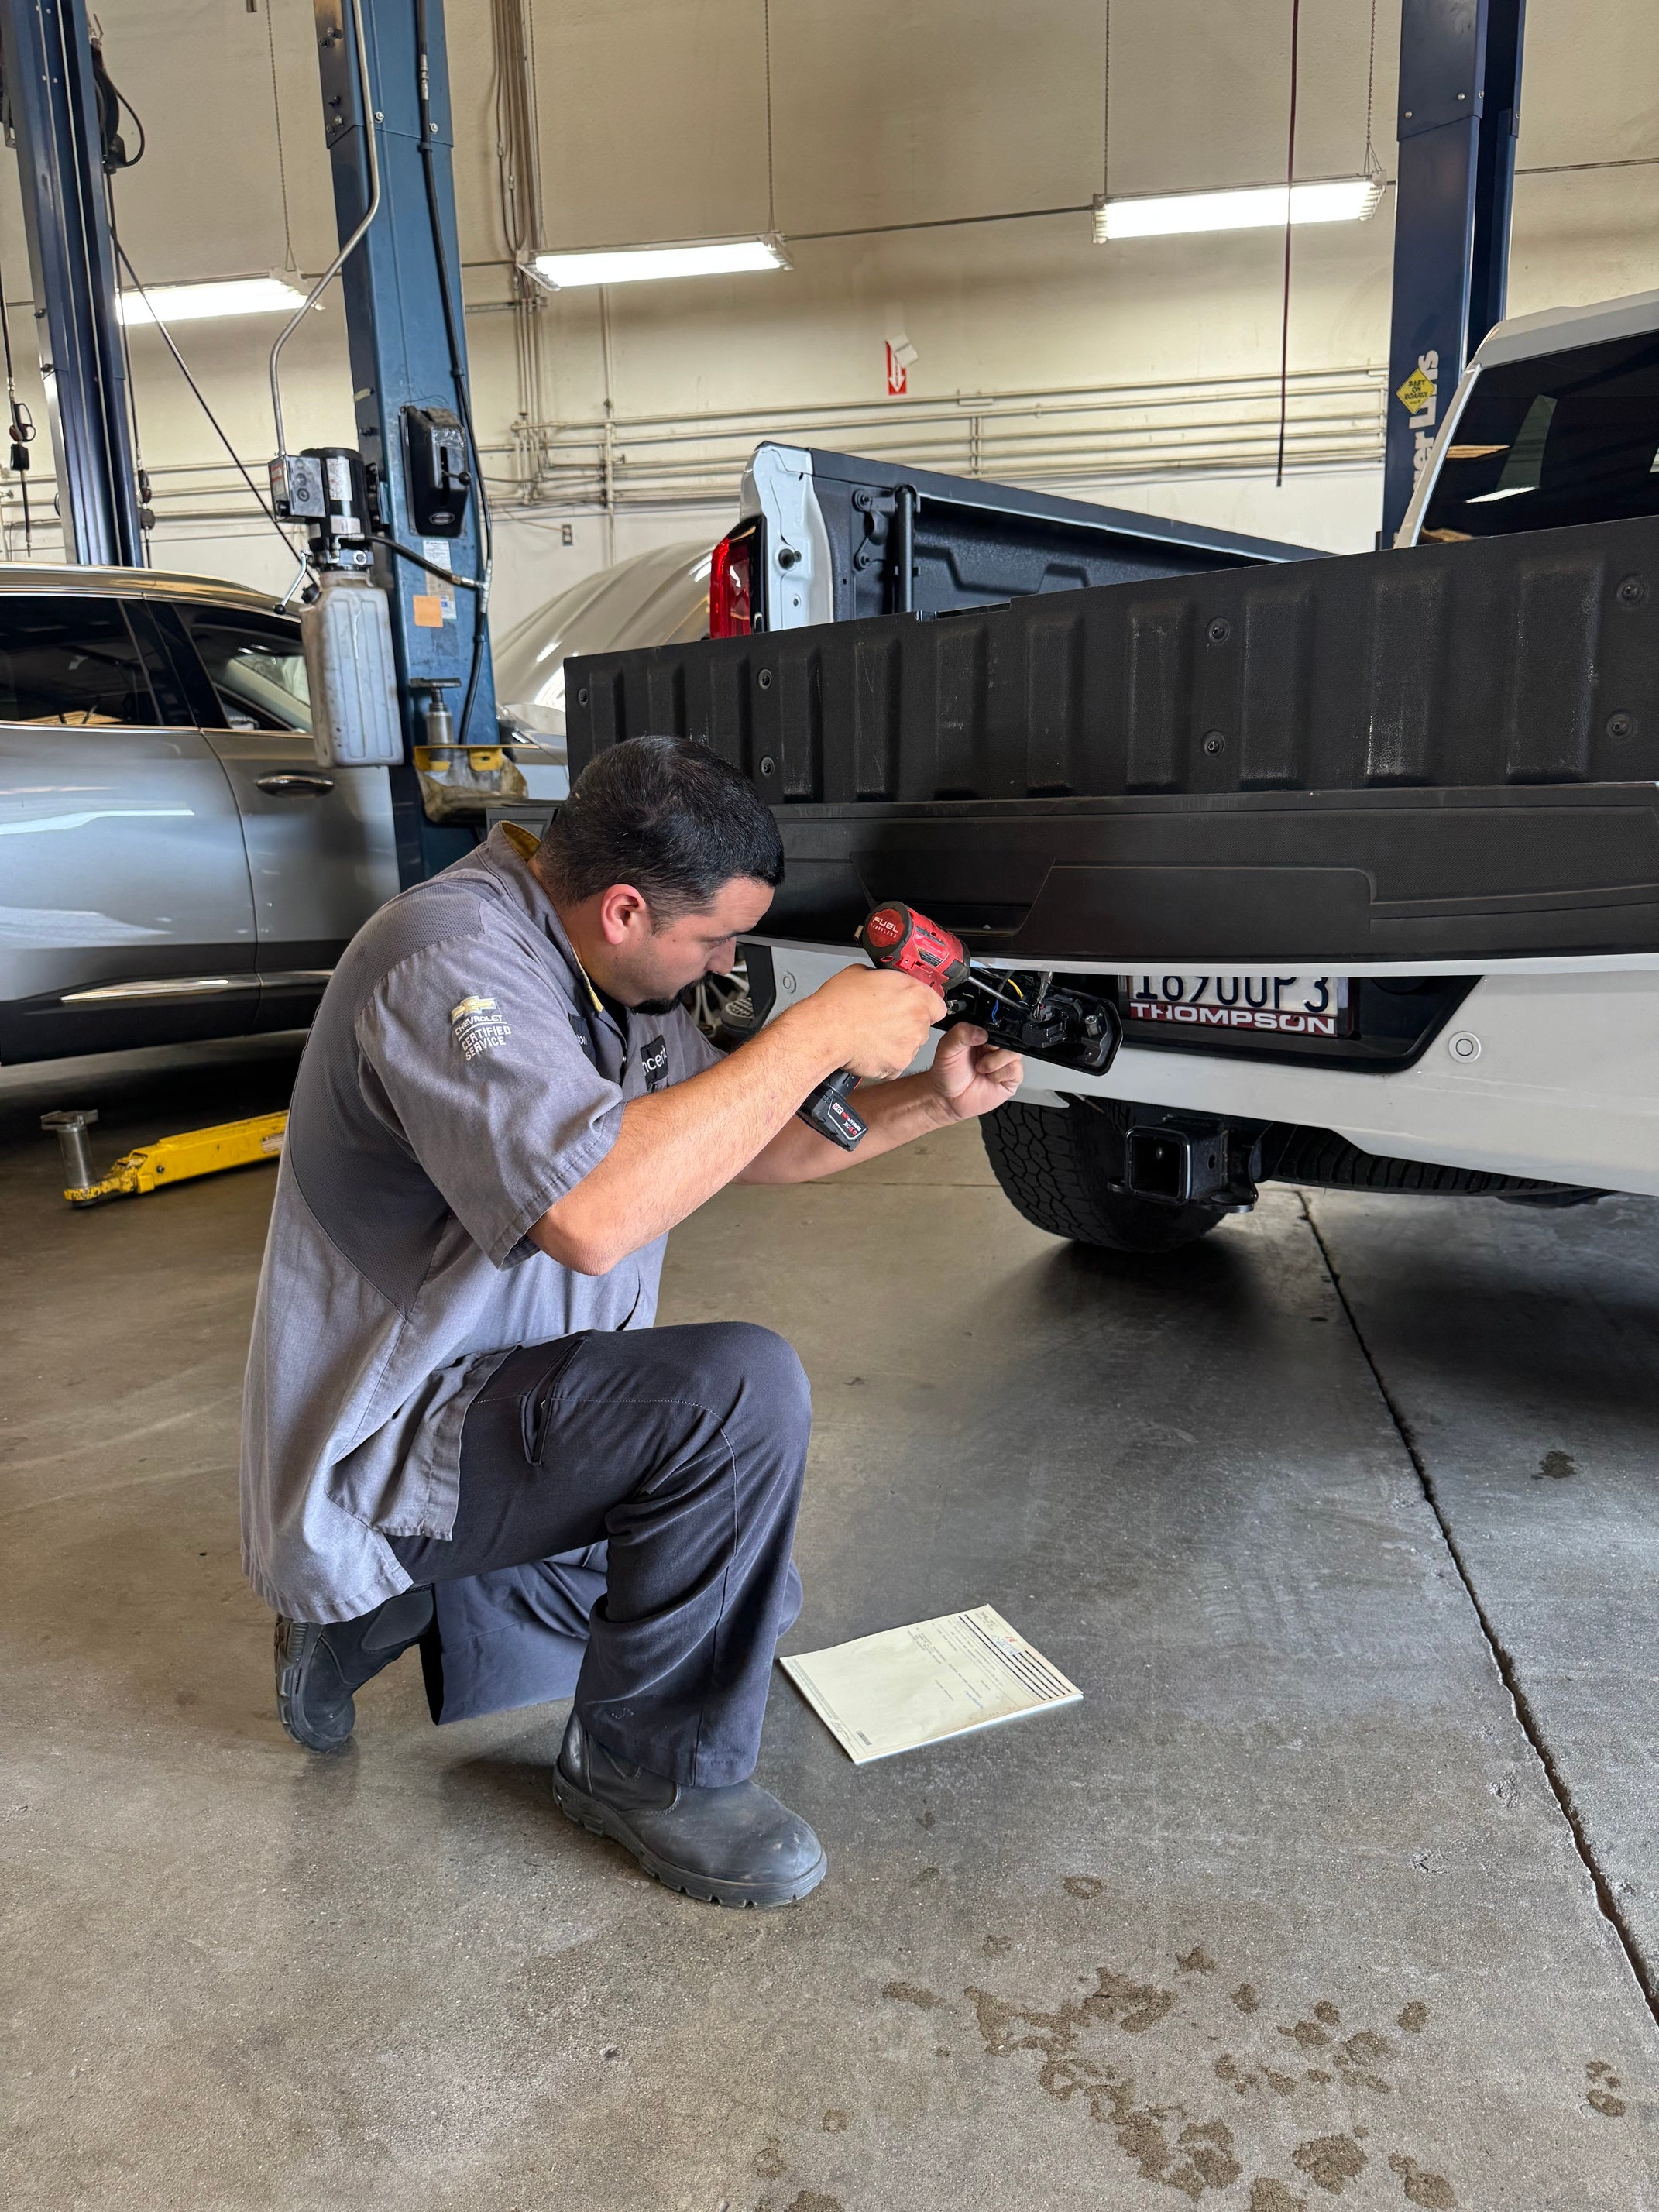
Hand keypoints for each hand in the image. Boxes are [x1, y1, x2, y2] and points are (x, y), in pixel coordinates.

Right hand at [794, 964, 942, 1080]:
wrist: (825, 1031)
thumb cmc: (839, 1003)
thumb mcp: (863, 973)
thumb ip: (885, 979)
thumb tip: (883, 981)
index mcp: (914, 993)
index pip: (937, 1005)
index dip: (924, 1007)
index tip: (913, 1008)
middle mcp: (917, 1019)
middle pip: (922, 1025)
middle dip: (907, 1024)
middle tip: (885, 1020)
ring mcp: (909, 1044)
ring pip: (910, 1045)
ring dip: (897, 1042)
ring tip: (873, 1035)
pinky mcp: (898, 1064)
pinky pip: (897, 1063)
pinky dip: (886, 1059)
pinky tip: (870, 1049)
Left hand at [926, 1022, 1023, 1121]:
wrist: (948, 1099)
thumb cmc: (948, 1073)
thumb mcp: (947, 1048)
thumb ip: (960, 1034)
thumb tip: (981, 1032)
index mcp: (981, 1035)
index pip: (997, 1024)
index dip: (992, 1030)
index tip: (981, 1038)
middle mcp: (994, 1047)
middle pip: (1010, 1037)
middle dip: (994, 1047)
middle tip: (980, 1054)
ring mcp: (1003, 1062)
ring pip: (1015, 1053)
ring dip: (995, 1062)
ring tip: (981, 1068)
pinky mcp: (1010, 1078)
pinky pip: (1016, 1070)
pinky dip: (1001, 1074)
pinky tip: (990, 1077)